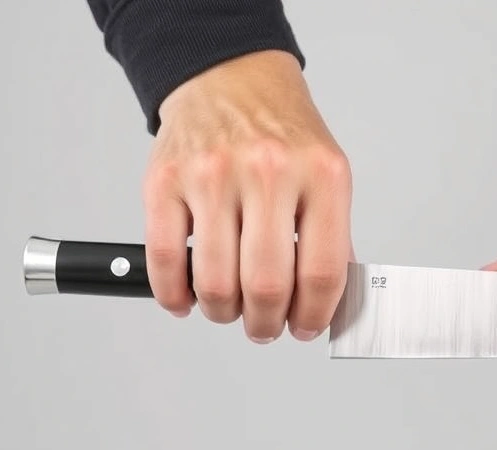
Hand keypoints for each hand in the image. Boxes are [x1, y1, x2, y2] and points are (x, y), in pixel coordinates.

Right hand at [143, 50, 353, 343]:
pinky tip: (186, 299)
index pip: (322, 272)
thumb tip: (329, 304)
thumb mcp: (327, 174)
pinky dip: (174, 295)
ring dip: (223, 312)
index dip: (314, 315)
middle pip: (266, 285)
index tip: (305, 327)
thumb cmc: (281, 131)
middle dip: (265, 324)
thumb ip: (331, 238)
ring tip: (229, 308)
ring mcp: (213, 175)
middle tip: (264, 326)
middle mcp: (268, 171)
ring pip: (215, 282)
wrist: (230, 75)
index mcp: (320, 175)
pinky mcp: (165, 180)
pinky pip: (166, 260)